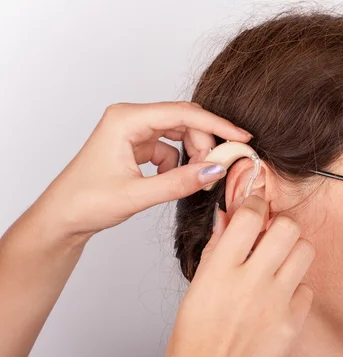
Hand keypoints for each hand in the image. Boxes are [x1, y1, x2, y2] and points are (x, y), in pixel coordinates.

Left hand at [38, 101, 251, 237]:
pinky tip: (172, 180)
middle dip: (204, 144)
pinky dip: (179, 163)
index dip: (216, 125)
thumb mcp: (137, 195)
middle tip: (217, 169)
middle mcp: (130, 118)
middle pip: (184, 121)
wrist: (62, 217)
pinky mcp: (136, 145)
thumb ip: (178, 182)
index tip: (241, 137)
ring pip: (179, 133)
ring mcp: (133, 131)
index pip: (182, 113)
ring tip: (195, 178)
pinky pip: (170, 147)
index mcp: (125, 119)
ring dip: (193, 154)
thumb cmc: (85, 202)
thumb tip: (214, 170)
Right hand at [153, 195, 314, 356]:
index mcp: (219, 270)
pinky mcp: (293, 324)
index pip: (250, 215)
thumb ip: (216, 249)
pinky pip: (307, 290)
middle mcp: (250, 281)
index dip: (256, 202)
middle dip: (281, 224)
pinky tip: (280, 299)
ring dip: (293, 251)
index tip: (257, 206)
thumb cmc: (194, 344)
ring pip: (304, 251)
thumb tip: (228, 218)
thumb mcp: (196, 290)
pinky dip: (296, 290)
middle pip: (287, 227)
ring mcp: (275, 302)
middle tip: (273, 235)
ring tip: (280, 264)